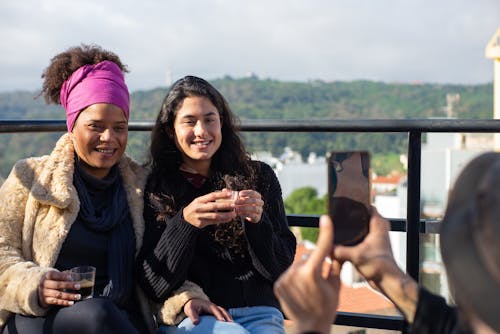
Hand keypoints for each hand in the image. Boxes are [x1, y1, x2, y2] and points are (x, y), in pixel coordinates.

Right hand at [38, 271, 81, 307]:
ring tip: (78, 296)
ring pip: (58, 294)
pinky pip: (56, 302)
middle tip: (78, 286)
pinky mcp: (46, 300)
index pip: (53, 275)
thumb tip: (74, 275)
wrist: (40, 289)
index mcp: (47, 276)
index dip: (62, 276)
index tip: (71, 277)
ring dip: (69, 296)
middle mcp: (44, 284)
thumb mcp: (55, 275)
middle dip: (69, 285)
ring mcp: (44, 293)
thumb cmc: (52, 280)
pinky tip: (71, 302)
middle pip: (57, 285)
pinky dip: (64, 302)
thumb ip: (63, 275)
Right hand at [182, 190, 236, 227]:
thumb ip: (210, 198)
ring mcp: (200, 216)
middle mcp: (199, 207)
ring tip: (233, 214)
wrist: (184, 220)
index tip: (230, 194)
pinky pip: (214, 222)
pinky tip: (228, 219)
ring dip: (225, 215)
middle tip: (234, 205)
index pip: (211, 196)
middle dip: (225, 205)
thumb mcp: (199, 201)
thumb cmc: (195, 208)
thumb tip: (223, 193)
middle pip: (214, 206)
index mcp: (199, 200)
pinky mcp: (201, 223)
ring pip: (215, 215)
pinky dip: (222, 220)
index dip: (221, 195)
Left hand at [183, 298, 232, 324]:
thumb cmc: (192, 306)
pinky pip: (223, 314)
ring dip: (229, 317)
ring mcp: (216, 309)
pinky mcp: (216, 313)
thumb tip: (196, 322)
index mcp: (208, 305)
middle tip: (231, 323)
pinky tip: (229, 324)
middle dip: (227, 316)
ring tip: (232, 324)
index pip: (215, 310)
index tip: (222, 321)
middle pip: (222, 310)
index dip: (219, 315)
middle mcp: (214, 307)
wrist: (193, 302)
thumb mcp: (190, 310)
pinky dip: (227, 318)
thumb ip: (193, 316)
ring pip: (224, 312)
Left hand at [235, 190, 263, 222]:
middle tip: (235, 202)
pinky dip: (245, 214)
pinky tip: (239, 213)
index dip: (247, 193)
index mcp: (257, 196)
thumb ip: (232, 194)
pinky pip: (253, 215)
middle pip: (254, 200)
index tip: (239, 194)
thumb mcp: (238, 198)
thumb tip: (224, 190)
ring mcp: (259, 210)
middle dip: (244, 201)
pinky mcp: (257, 217)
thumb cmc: (242, 204)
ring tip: (236, 208)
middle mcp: (260, 202)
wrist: (247, 214)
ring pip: (254, 208)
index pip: (253, 193)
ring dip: (244, 208)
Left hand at [274, 215, 340, 333]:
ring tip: (309, 289)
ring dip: (304, 271)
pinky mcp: (278, 284)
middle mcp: (296, 272)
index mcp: (313, 272)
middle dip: (315, 263)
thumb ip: (334, 265)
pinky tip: (300, 291)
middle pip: (308, 257)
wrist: (309, 326)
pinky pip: (289, 274)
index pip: (322, 247)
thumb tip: (335, 250)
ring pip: (298, 265)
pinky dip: (295, 278)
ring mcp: (285, 278)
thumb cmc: (326, 308)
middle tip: (319, 280)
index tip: (325, 219)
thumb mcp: (336, 287)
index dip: (325, 232)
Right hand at [334, 208, 418, 321]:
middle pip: (361, 217)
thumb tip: (326, 247)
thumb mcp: (355, 256)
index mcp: (378, 224)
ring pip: (360, 227)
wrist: (388, 281)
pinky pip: (360, 237)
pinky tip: (342, 242)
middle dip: (349, 218)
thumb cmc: (379, 266)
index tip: (344, 205)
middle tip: (337, 219)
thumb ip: (339, 250)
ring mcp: (376, 237)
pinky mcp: (372, 246)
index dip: (356, 204)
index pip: (367, 206)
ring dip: (351, 229)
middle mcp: (379, 228)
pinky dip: (352, 239)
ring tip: (337, 230)